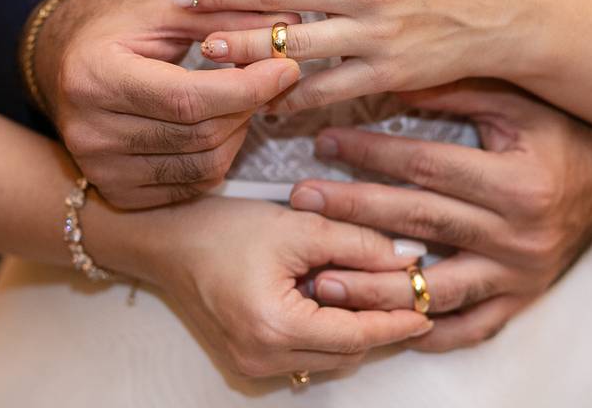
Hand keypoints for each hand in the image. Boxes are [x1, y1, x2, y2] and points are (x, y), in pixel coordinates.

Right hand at [36, 0, 301, 207]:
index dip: (246, 87)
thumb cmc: (114, 30)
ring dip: (239, 132)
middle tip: (270, 78)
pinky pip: (193, 186)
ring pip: (205, 165)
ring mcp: (101, 169)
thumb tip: (289, 23)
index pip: (187, 97)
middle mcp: (91, 132)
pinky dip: (219, 157)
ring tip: (239, 99)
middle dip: (249, 106)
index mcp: (95, 77)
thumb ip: (222, 16)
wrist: (59, 63)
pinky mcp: (117, 192)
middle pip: (201, 134)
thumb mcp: (161, 9)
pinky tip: (216, 127)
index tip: (287, 67)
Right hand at [141, 196, 432, 377]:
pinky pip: (303, 357)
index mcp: (275, 328)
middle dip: (378, 325)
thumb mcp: (296, 227)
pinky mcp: (245, 360)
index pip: (356, 335)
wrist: (163, 240)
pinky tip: (332, 301)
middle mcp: (262, 358)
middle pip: (345, 354)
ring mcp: (251, 365)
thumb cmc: (221, 229)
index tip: (427, 309)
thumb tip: (406, 260)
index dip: (396, 322)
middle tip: (403, 294)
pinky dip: (325, 334)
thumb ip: (356, 242)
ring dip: (352, 330)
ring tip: (366, 291)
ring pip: (327, 359)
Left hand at [288, 79, 591, 351]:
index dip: (370, 154)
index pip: (425, 168)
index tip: (323, 142)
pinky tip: (382, 326)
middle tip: (301, 203)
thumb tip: (386, 78)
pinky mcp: (521, 300)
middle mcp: (520, 235)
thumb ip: (455, 91)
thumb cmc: (561, 132)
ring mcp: (520, 275)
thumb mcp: (517, 103)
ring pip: (436, 289)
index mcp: (519, 183)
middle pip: (419, 224)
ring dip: (375, 289)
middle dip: (353, 212)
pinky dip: (428, 332)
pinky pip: (471, 327)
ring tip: (323, 282)